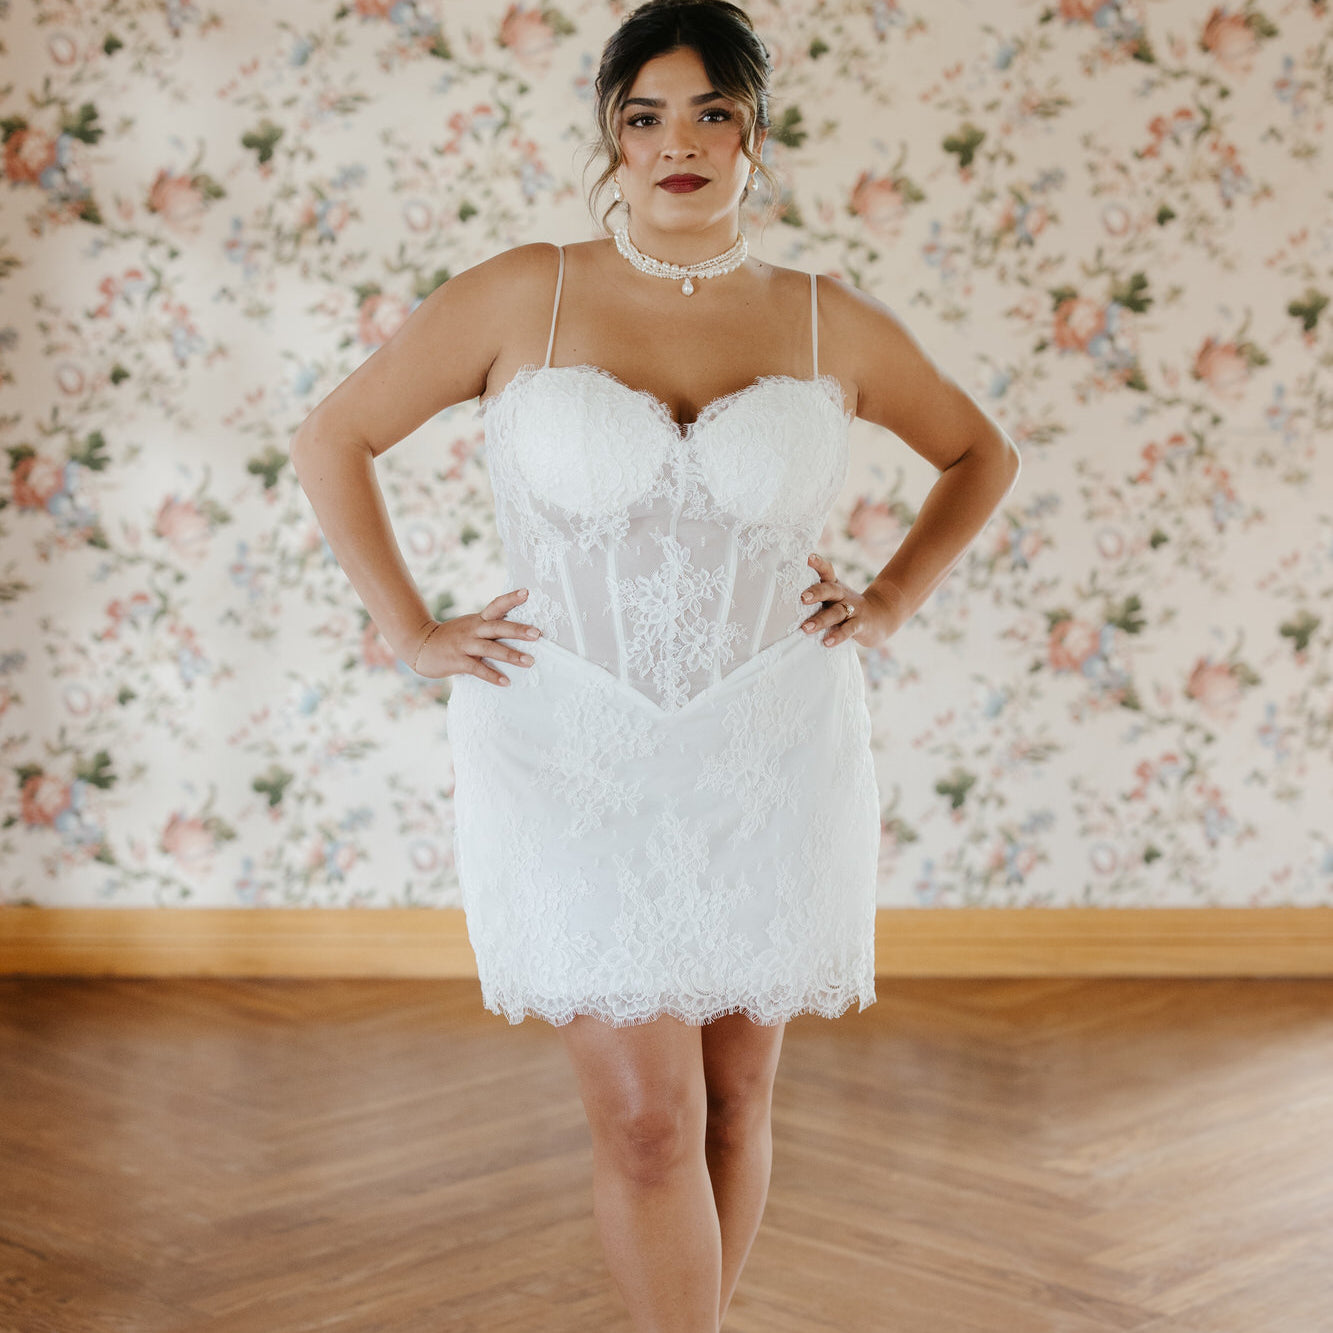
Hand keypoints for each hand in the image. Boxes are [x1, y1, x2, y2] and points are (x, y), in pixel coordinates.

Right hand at [411, 588, 541, 685]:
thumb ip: (490, 628)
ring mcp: (465, 645)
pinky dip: (492, 675)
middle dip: (518, 630)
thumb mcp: (470, 627)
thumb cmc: (452, 638)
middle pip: (498, 627)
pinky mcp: (458, 661)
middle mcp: (473, 630)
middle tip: (537, 634)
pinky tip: (505, 682)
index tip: (527, 592)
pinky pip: (478, 668)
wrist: (420, 645)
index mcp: (478, 620)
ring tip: (529, 662)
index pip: (496, 605)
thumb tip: (518, 630)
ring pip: (490, 649)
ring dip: (511, 655)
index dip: (511, 598)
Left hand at [800, 553, 906, 650]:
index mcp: (834, 586)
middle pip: (830, 590)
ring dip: (821, 620)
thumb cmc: (845, 607)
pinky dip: (838, 636)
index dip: (818, 563)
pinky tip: (826, 642)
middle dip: (816, 592)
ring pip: (837, 612)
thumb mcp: (832, 598)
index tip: (807, 557)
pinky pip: (849, 630)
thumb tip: (779, 600)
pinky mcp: (861, 625)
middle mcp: (843, 595)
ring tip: (805, 628)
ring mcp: (853, 609)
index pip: (826, 571)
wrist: (880, 617)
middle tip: (802, 598)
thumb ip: (814, 596)